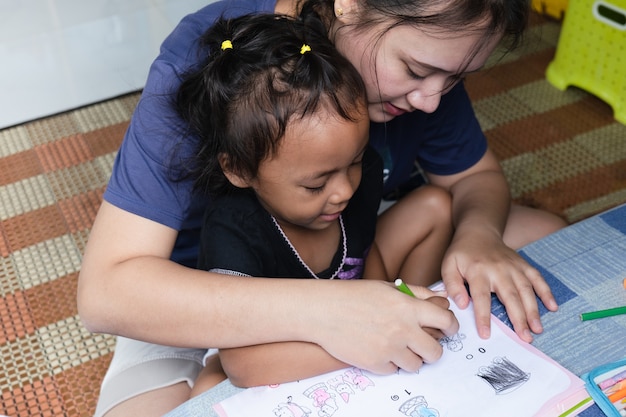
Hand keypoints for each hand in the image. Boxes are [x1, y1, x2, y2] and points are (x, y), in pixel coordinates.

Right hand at [312, 280, 458, 374]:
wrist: (322, 311)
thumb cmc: (352, 296)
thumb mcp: (387, 287)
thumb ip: (416, 294)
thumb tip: (440, 299)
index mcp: (408, 307)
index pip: (446, 321)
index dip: (451, 326)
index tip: (448, 329)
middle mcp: (403, 330)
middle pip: (435, 352)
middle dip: (432, 349)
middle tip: (423, 345)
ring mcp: (389, 349)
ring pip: (416, 365)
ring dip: (410, 358)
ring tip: (396, 346)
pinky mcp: (376, 364)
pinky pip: (394, 370)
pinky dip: (389, 363)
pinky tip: (378, 349)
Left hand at [441, 228, 556, 342]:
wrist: (478, 232)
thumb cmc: (462, 253)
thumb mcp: (448, 266)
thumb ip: (452, 285)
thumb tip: (461, 304)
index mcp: (478, 271)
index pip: (480, 297)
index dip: (483, 316)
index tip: (486, 334)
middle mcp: (498, 270)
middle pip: (510, 296)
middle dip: (518, 318)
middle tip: (525, 338)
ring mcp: (514, 267)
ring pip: (526, 290)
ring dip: (533, 310)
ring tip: (537, 329)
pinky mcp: (524, 265)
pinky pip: (537, 278)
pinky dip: (546, 292)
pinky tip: (553, 307)